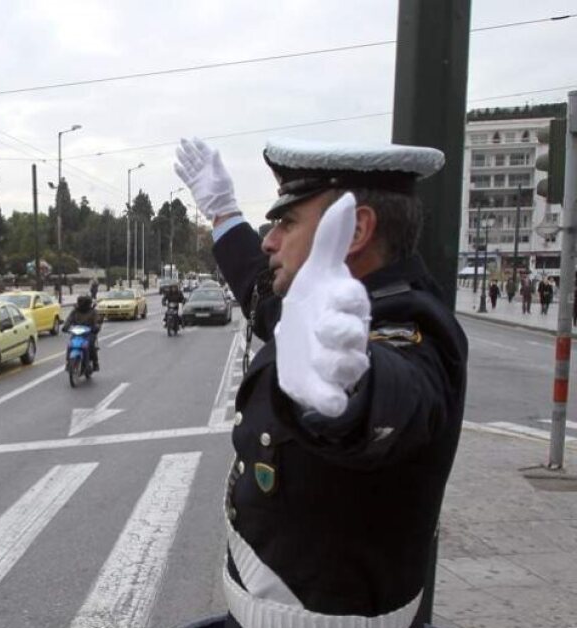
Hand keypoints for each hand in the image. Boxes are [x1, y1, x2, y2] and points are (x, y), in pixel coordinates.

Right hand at [174, 137, 239, 219]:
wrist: (219, 208)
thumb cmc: (224, 192)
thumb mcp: (222, 176)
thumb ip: (217, 163)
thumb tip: (215, 150)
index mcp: (213, 166)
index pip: (205, 153)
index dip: (200, 145)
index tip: (194, 138)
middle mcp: (205, 171)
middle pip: (195, 157)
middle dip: (189, 148)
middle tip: (182, 140)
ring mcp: (198, 178)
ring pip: (189, 165)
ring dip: (183, 157)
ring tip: (177, 149)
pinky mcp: (193, 186)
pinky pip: (185, 176)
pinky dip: (180, 171)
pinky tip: (175, 165)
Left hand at [273, 193, 370, 416]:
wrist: (303, 345)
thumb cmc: (316, 305)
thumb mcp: (318, 272)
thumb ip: (332, 238)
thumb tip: (346, 196)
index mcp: (346, 306)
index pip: (353, 300)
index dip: (346, 299)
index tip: (334, 295)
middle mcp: (346, 334)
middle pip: (352, 335)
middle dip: (341, 332)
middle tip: (323, 327)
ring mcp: (338, 363)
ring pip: (348, 367)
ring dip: (335, 364)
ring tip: (320, 360)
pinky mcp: (325, 389)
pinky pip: (336, 401)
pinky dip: (333, 403)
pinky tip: (328, 403)